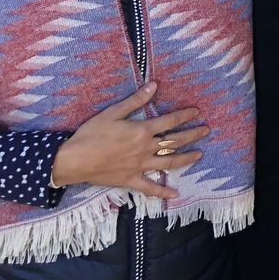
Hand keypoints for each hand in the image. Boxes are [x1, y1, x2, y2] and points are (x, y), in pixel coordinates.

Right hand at [51, 82, 208, 198]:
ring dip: (186, 158)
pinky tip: (175, 193)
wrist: (72, 160)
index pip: (170, 122)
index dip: (185, 116)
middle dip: (192, 135)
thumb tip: (154, 85)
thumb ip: (136, 100)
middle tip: (206, 130)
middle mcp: (145, 149)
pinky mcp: (131, 180)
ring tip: (199, 154)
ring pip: (169, 162)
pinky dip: (163, 192)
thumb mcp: (113, 113)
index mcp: (142, 131)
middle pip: (175, 141)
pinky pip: (150, 188)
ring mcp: (140, 166)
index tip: (197, 112)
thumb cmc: (91, 134)